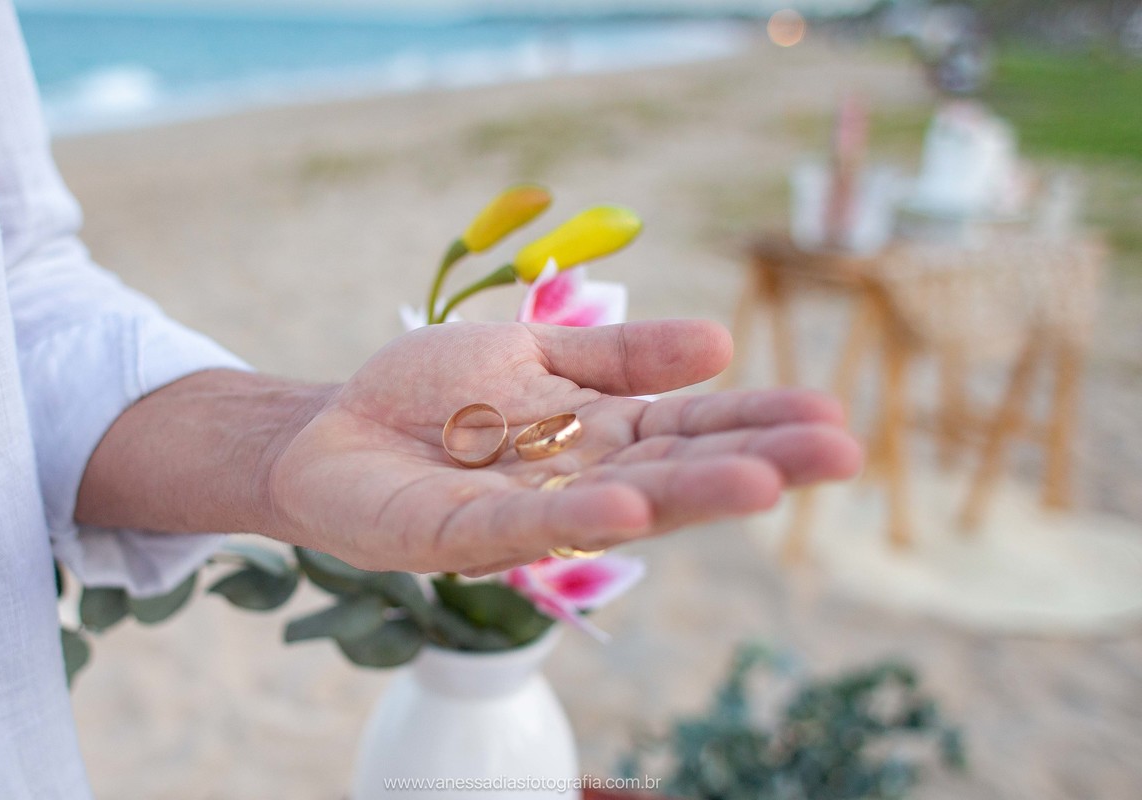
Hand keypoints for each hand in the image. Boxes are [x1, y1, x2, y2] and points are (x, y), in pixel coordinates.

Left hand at [268, 320, 861, 574]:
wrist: (332, 427)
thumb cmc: (433, 393)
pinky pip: (519, 525)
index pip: (688, 428)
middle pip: (673, 470)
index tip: (832, 414)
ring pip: (616, 504)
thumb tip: (721, 342)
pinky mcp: (454, 535)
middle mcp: (575, 480)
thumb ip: (621, 357)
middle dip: (753, 460)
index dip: (755, 420)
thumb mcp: (535, 354)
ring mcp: (522, 512)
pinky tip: (628, 504)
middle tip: (841, 451)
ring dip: (687, 494)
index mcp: (597, 434)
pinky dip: (574, 515)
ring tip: (764, 481)